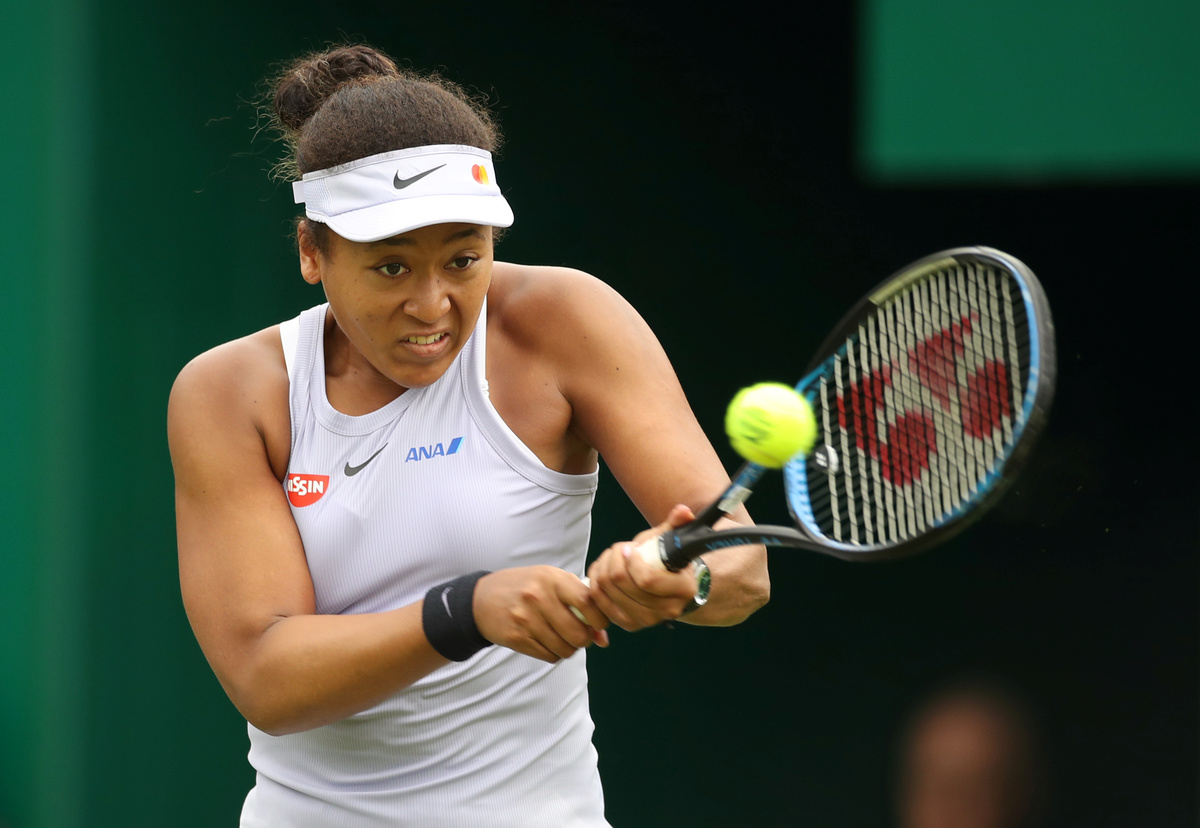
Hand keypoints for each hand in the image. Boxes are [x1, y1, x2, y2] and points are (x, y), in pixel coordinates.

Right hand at [473, 566, 609, 662]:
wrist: (482, 599)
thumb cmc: (524, 587)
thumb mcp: (551, 581)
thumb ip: (580, 601)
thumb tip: (603, 638)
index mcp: (551, 579)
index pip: (587, 602)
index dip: (599, 618)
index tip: (598, 623)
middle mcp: (538, 598)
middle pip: (578, 633)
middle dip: (584, 639)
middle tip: (579, 633)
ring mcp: (526, 620)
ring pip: (565, 649)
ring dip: (569, 648)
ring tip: (562, 637)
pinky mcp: (517, 638)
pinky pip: (549, 656)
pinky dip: (553, 653)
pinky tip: (547, 641)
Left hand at [586, 504, 698, 630]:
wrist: (668, 586)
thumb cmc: (668, 559)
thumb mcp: (672, 539)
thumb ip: (678, 523)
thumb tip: (682, 511)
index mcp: (683, 590)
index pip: (647, 580)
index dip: (631, 561)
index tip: (629, 548)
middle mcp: (666, 611)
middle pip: (623, 584)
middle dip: (613, 560)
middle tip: (618, 549)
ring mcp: (646, 621)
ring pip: (607, 593)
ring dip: (602, 569)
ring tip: (610, 558)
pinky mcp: (628, 624)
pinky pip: (600, 603)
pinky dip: (595, 584)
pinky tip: (602, 571)